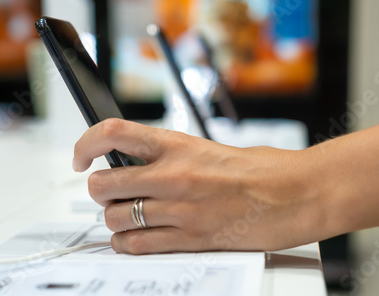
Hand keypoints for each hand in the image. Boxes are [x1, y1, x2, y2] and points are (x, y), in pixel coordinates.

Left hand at [73, 119, 324, 253]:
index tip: (81, 157)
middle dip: (100, 191)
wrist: (296, 194)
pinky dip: (127, 244)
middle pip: (104, 184)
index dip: (86, 143)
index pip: (113, 133)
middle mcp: (173, 176)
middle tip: (109, 191)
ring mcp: (180, 210)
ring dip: (115, 219)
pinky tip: (136, 238)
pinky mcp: (191, 239)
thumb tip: (137, 163)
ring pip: (116, 219)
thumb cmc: (262, 169)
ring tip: (127, 215)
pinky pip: (137, 245)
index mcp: (178, 146)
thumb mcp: (208, 148)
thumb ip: (170, 156)